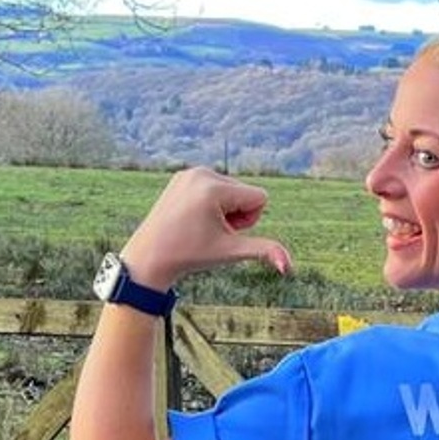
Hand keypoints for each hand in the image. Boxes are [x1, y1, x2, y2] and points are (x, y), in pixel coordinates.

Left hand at [120, 167, 291, 287]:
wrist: (150, 257)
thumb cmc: (191, 255)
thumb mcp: (231, 252)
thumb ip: (264, 251)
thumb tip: (288, 266)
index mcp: (215, 189)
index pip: (260, 197)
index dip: (249, 220)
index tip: (224, 231)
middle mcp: (202, 173)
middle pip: (246, 192)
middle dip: (236, 214)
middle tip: (209, 229)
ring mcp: (190, 172)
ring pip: (231, 189)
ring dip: (225, 209)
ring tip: (200, 223)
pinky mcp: (182, 175)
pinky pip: (214, 185)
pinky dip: (211, 201)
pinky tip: (193, 216)